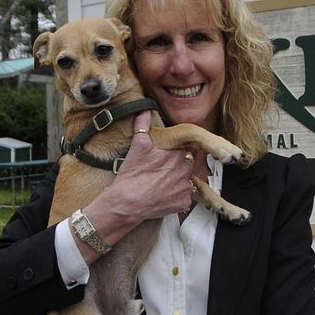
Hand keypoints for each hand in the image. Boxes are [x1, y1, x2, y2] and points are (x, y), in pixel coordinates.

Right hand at [79, 111, 193, 251]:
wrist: (126, 203)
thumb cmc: (132, 174)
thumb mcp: (137, 146)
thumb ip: (143, 126)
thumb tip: (145, 111)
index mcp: (178, 154)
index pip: (186, 148)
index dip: (176, 152)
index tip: (167, 156)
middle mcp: (186, 170)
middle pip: (187, 164)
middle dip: (178, 166)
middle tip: (162, 171)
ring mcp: (186, 188)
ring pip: (186, 181)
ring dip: (178, 181)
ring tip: (162, 184)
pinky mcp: (183, 203)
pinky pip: (184, 198)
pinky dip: (177, 197)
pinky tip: (164, 196)